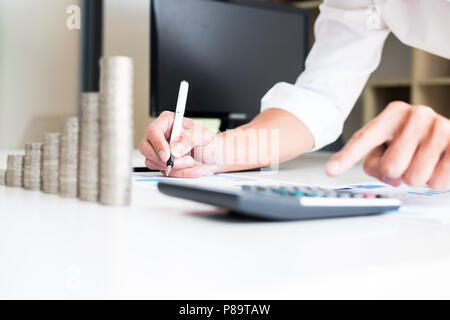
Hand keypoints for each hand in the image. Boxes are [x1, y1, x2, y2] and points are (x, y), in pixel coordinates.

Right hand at [140, 111, 217, 177]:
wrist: (214, 155)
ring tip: (190, 163)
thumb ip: (188, 139)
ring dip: (172, 167)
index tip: (167, 155)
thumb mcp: (203, 136)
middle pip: (146, 148)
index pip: (153, 131)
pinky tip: (190, 169)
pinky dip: (178, 173)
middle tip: (179, 162)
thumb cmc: (207, 141)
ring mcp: (160, 150)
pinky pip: (163, 171)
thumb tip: (174, 148)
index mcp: (168, 122)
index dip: (158, 144)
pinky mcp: (163, 163)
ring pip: (152, 161)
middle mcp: (161, 135)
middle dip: (162, 159)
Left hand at [326, 101, 449, 190]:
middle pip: (390, 167)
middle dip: (396, 174)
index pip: (365, 139)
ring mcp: (440, 127)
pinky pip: (438, 181)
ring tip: (423, 163)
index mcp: (393, 114)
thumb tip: (387, 175)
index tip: (330, 171)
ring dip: (417, 178)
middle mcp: (417, 115)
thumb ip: (377, 160)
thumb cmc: (416, 142)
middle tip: (406, 162)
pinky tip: (439, 165)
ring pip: (414, 177)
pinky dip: (436, 181)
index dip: (347, 157)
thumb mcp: (390, 145)